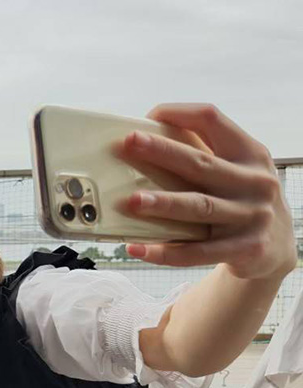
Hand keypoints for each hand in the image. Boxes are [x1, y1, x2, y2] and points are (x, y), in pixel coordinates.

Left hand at [118, 103, 295, 279]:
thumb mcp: (238, 170)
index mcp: (250, 153)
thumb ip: (205, 155)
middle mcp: (254, 182)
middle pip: (201, 164)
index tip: (147, 117)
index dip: (179, 114)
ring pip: (200, 207)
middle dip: (163, 152)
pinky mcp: (245, 249)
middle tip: (130, 144)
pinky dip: (165, 251)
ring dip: (164, 204)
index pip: (213, 121)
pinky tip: (137, 248)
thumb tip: (145, 143)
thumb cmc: (242, 199)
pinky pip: (197, 252)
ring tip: (133, 201)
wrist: (278, 247)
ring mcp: (251, 217)